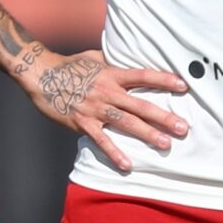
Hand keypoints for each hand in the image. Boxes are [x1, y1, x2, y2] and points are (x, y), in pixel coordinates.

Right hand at [25, 49, 189, 173]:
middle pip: (140, 105)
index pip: (143, 76)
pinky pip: (101, 140)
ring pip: (126, 123)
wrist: (38, 74)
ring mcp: (95, 109)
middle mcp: (107, 92)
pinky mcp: (82, 123)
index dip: (164, 80)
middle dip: (163, 117)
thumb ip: (115, 62)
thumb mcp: (95, 58)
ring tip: (165, 144)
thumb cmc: (69, 65)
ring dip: (146, 134)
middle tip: (183, 128)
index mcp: (112, 74)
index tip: (184, 86)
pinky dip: (114, 153)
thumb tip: (133, 58)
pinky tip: (127, 164)